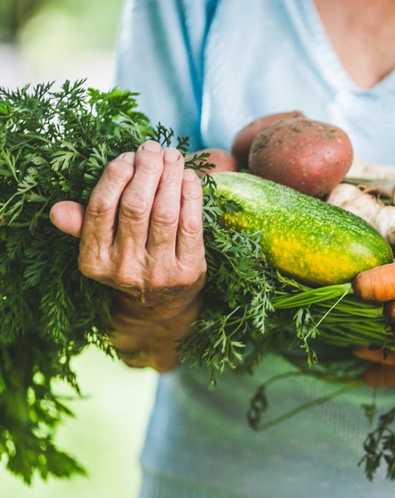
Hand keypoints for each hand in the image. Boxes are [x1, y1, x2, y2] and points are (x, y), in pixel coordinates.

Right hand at [50, 140, 206, 370]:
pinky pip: (191, 225)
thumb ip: (82, 226)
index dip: (116, 175)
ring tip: (173, 156)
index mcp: (94, 261)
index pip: (101, 207)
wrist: (161, 307)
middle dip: (146, 169)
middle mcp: (125, 268)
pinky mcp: (189, 272)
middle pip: (135, 206)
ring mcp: (159, 272)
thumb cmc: (129, 263)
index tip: (127, 156)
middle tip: (153, 148)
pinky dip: (192, 196)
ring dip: (170, 177)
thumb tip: (57, 210)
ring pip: (165, 213)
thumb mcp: (100, 250)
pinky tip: (190, 177)